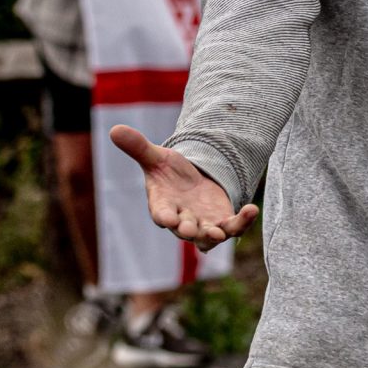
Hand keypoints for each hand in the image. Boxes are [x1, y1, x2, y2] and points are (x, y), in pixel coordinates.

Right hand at [109, 124, 258, 251]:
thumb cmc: (169, 174)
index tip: (166, 218)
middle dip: (187, 230)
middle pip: (184, 230)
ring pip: (208, 238)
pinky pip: (234, 227)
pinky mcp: (223, 222)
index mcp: (163, 206)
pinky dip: (243, 222)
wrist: (193, 182)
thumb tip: (114, 129)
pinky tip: (252, 209)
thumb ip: (138, 147)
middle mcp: (182, 220)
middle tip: (190, 229)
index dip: (164, 217)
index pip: (161, 214)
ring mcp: (203, 225)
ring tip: (221, 233)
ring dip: (214, 236)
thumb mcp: (156, 157)